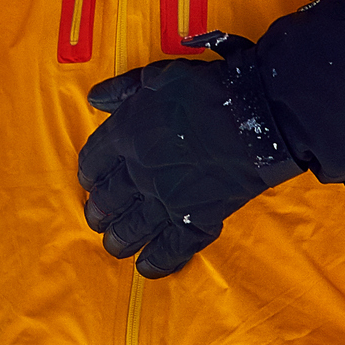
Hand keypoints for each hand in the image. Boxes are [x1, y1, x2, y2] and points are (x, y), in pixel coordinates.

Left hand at [76, 0, 344, 278]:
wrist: (256, 115)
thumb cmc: (207, 88)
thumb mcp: (159, 75)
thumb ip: (124, 89)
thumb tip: (94, 99)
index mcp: (126, 135)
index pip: (94, 161)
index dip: (89, 173)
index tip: (89, 181)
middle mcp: (139, 172)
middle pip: (108, 199)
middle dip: (98, 211)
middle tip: (97, 218)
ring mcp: (167, 200)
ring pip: (132, 228)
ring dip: (118, 239)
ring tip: (114, 245)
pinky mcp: (198, 220)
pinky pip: (172, 248)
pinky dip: (158, 261)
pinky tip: (147, 269)